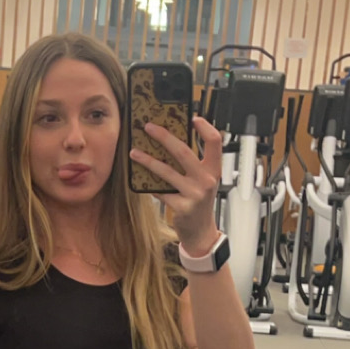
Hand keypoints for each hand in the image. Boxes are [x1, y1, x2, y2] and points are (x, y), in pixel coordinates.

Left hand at [132, 116, 223, 253]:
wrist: (200, 231)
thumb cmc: (199, 201)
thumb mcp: (203, 180)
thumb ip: (193, 162)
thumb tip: (170, 140)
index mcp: (213, 169)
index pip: (214, 142)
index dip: (205, 127)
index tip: (192, 117)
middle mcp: (206, 180)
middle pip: (183, 152)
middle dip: (163, 136)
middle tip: (149, 128)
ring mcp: (194, 194)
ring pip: (166, 171)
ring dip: (147, 160)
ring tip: (134, 152)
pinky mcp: (181, 207)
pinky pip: (160, 191)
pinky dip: (149, 184)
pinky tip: (139, 178)